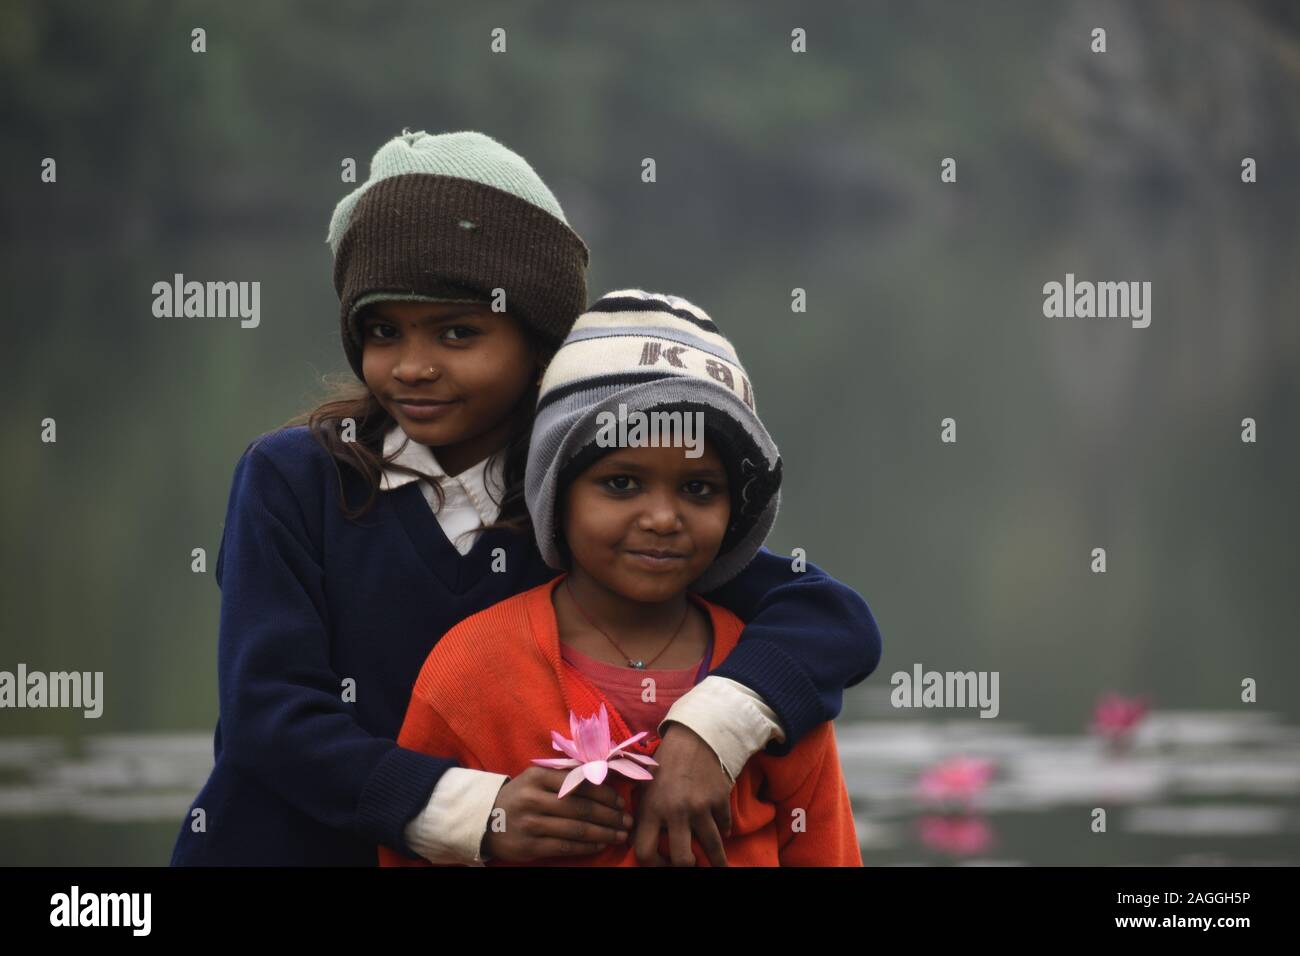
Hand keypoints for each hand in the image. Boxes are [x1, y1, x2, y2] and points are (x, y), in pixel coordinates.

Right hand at [482, 766, 633, 862]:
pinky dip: (586, 846)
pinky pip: (565, 846)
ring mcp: (531, 823)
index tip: (621, 801)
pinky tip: (600, 844)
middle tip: (627, 821)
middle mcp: (534, 799)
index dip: (605, 794)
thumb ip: (565, 775)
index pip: (580, 784)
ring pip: (576, 829)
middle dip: (610, 816)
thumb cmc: (521, 795)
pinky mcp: (530, 846)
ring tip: (620, 835)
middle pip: (582, 808)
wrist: (485, 819)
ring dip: (604, 833)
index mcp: (539, 776)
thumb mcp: (537, 778)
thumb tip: (603, 775)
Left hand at [632, 722, 732, 865]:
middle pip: (682, 859)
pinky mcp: (720, 800)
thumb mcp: (645, 786)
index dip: (653, 865)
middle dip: (687, 866)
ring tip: (720, 867)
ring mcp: (700, 807)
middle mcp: (675, 811)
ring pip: (712, 847)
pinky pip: (725, 826)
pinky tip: (724, 833)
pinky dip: (725, 831)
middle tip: (690, 864)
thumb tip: (637, 840)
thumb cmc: (665, 762)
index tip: (662, 864)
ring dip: (717, 861)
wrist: (694, 736)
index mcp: (650, 808)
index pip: (644, 851)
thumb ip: (643, 813)